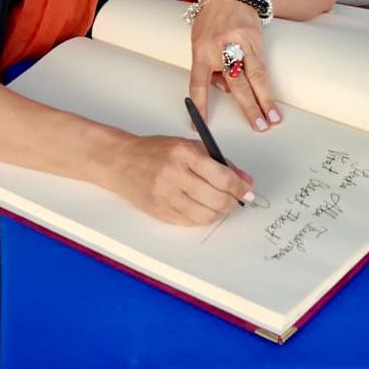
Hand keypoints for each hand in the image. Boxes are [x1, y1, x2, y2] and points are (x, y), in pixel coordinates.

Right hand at [109, 134, 253, 225]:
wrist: (120, 161)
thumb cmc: (154, 151)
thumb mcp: (187, 146)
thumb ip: (218, 161)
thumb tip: (245, 181)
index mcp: (183, 153)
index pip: (223, 177)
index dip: (241, 188)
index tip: (248, 191)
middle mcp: (174, 174)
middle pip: (218, 199)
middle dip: (233, 202)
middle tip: (236, 199)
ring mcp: (165, 195)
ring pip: (207, 215)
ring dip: (219, 212)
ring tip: (219, 204)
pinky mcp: (160, 211)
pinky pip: (191, 222)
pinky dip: (202, 217)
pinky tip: (201, 207)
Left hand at [188, 0, 279, 131]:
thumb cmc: (211, 21)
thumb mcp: (199, 42)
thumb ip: (209, 66)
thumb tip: (224, 89)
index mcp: (200, 51)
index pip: (198, 84)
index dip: (199, 105)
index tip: (198, 123)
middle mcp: (220, 49)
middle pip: (235, 83)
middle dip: (248, 107)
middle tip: (258, 126)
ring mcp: (241, 45)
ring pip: (255, 77)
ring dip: (265, 100)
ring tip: (272, 119)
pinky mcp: (256, 42)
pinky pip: (261, 67)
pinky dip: (267, 86)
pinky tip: (273, 100)